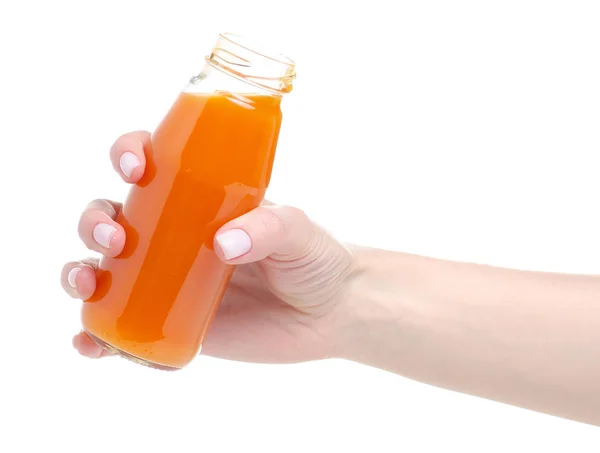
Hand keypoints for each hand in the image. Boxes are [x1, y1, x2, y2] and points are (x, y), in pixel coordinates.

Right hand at [61, 131, 354, 363]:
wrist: (331, 315)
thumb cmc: (315, 260)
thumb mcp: (299, 231)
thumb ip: (268, 229)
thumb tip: (222, 245)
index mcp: (201, 201)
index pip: (152, 165)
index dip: (128, 154)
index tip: (134, 165)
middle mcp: (176, 237)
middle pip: (112, 216)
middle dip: (95, 220)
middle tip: (115, 237)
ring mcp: (170, 281)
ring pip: (104, 270)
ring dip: (80, 272)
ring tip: (87, 284)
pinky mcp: (172, 324)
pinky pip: (123, 329)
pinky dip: (97, 337)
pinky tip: (92, 345)